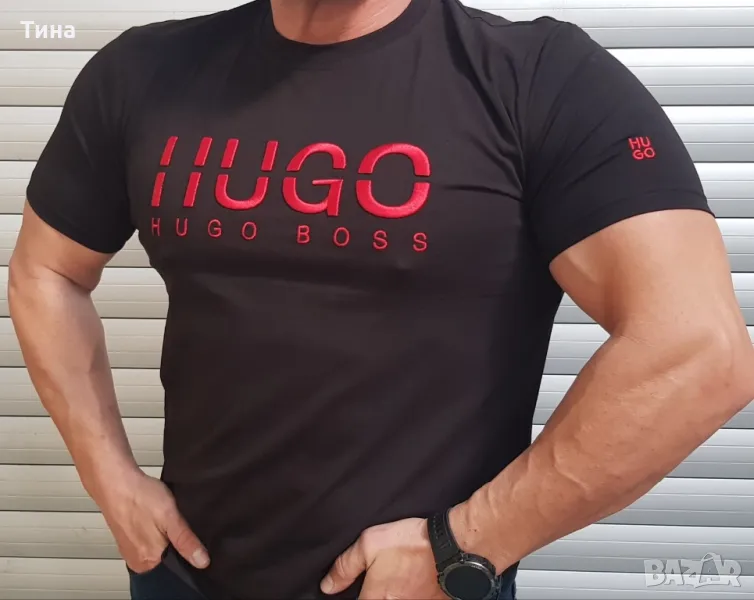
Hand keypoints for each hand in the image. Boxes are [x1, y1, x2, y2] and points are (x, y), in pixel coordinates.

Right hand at [98, 470, 209, 573]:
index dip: (187, 549)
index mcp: (148, 561)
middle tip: (171, 521)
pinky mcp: (127, 536)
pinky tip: (153, 514)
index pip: (177, 565)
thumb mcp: (171, 518)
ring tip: (161, 516)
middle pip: (167, 555)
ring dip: (164, 532)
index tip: (186, 533)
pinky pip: (148, 536)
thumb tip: (201, 561)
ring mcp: (130, 548)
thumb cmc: (139, 497)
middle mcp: (137, 559)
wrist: (115, 481)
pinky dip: (154, 526)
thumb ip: (185, 541)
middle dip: (175, 540)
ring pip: (158, 544)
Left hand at [321, 518, 445, 599]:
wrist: (448, 544)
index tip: (360, 588)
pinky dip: (409, 593)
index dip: (354, 596)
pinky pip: (413, 599)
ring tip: (396, 577)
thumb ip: (345, 567)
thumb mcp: (369, 544)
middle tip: (380, 579)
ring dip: (393, 593)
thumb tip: (327, 586)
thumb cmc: (408, 543)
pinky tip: (409, 581)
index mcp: (375, 598)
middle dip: (374, 594)